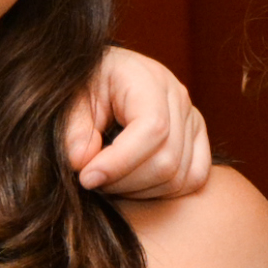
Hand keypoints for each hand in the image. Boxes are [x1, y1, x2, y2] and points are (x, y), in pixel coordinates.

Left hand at [64, 46, 211, 197]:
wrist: (105, 75)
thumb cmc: (87, 85)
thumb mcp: (71, 98)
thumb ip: (73, 129)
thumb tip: (82, 163)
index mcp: (147, 79)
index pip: (152, 128)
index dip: (120, 161)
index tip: (87, 177)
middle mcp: (178, 98)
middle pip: (167, 160)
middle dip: (124, 181)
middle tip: (91, 179)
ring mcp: (192, 119)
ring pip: (178, 176)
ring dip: (138, 191)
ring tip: (108, 179)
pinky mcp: (196, 139)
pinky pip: (193, 179)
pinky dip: (162, 192)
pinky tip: (133, 184)